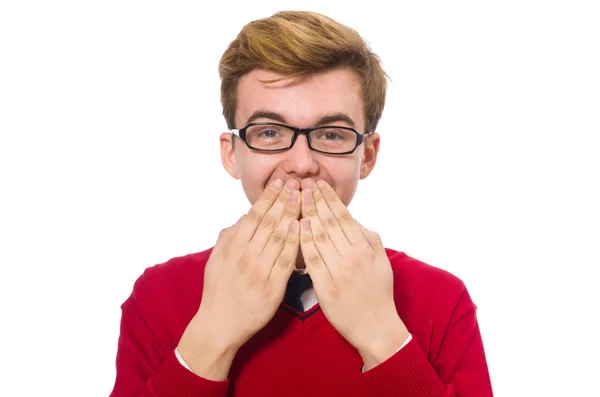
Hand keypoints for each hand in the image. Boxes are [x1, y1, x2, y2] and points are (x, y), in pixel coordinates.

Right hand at [178, 179, 300, 378]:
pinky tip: (302, 227)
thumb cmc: (218, 290)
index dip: (269, 197)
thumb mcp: (216, 259)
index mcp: (233, 246)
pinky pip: (287, 260)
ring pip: (280, 237)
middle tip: (298, 183)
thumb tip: (246, 216)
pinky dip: (295, 242)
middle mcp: (246, 255)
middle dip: (285, 200)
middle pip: (270, 222)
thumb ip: (229, 235)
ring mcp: (260, 271)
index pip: (255, 215)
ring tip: (304, 197)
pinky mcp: (273, 287)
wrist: (220, 325)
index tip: (281, 182)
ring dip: (293, 215)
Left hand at [299, 179, 408, 369]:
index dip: (330, 198)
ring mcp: (339, 270)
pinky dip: (304, 241)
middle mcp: (352, 255)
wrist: (375, 326)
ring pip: (319, 236)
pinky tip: (296, 226)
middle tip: (302, 183)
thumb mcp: (381, 261)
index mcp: (365, 247)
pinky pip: (312, 259)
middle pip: (329, 222)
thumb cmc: (378, 292)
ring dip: (306, 214)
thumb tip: (352, 219)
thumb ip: (369, 238)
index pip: (344, 216)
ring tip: (295, 198)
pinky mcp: (326, 286)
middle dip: (314, 200)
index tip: (318, 184)